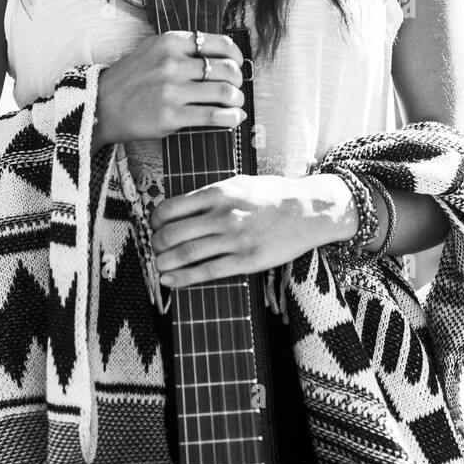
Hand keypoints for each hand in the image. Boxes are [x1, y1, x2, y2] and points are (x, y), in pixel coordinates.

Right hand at [92, 30, 246, 148]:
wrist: (100, 105)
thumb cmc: (130, 79)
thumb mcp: (153, 50)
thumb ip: (182, 49)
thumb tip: (219, 56)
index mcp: (171, 42)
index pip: (219, 44)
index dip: (236, 56)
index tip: (237, 64)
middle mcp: (173, 63)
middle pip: (226, 69)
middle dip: (238, 80)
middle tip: (236, 88)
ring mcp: (172, 90)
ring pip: (224, 92)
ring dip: (237, 100)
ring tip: (236, 104)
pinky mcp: (170, 116)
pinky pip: (213, 116)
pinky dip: (230, 117)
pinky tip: (233, 118)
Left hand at [148, 173, 357, 287]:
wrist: (309, 209)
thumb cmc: (273, 194)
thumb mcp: (239, 183)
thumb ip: (212, 194)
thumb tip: (182, 207)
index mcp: (218, 192)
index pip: (171, 207)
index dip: (155, 221)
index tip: (154, 226)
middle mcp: (223, 214)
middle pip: (173, 233)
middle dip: (156, 244)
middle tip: (154, 249)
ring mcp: (235, 238)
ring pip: (187, 253)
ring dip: (165, 263)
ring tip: (158, 266)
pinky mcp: (247, 260)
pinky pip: (208, 271)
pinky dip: (184, 278)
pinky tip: (170, 281)